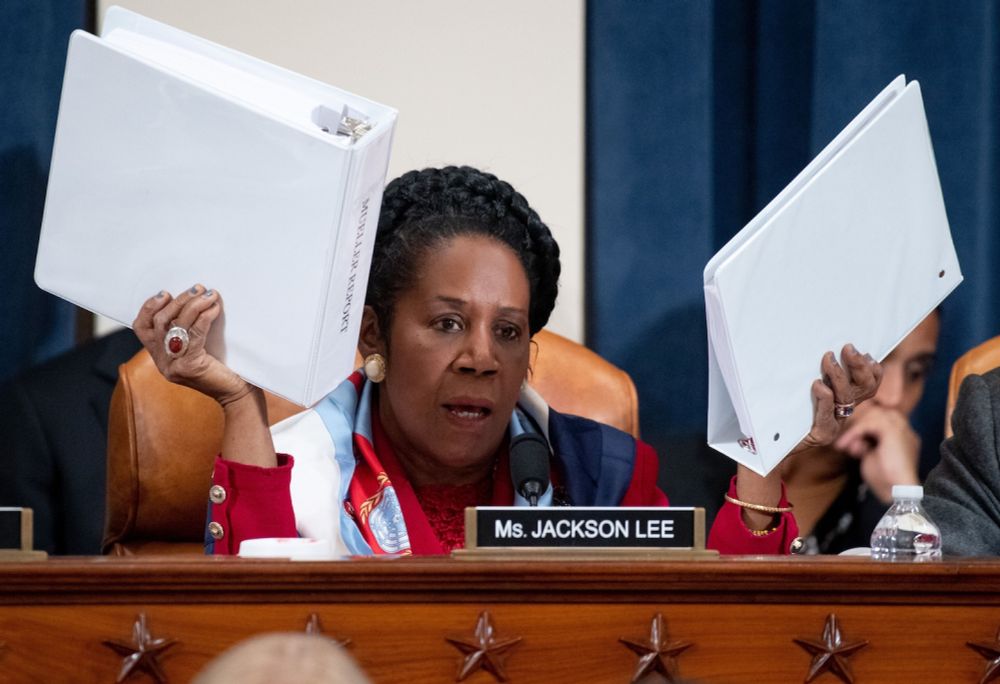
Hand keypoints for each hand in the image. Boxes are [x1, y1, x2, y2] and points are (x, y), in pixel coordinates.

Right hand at [133, 285, 251, 405]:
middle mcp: (163, 363)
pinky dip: (204, 317)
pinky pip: (194, 334)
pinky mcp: (191, 367)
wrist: (237, 395)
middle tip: (197, 288)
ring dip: (193, 305)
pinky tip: (214, 308)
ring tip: (210, 294)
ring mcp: (175, 366)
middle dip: (179, 301)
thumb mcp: (199, 348)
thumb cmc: (223, 368)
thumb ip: (188, 331)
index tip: (166, 293)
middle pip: (160, 323)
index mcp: (160, 357)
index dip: (150, 307)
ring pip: (176, 326)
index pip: (142, 328)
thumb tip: (192, 298)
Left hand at [792, 344, 882, 454]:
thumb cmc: (785, 411)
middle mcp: (843, 413)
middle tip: (848, 348)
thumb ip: (816, 373)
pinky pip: (827, 416)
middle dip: (858, 366)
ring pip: (846, 398)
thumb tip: (822, 348)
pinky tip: (817, 385)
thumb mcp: (803, 388)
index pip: (869, 385)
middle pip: (864, 389)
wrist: (772, 443)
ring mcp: (833, 425)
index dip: (872, 370)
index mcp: (844, 401)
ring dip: (839, 376)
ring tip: (828, 359)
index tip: (864, 352)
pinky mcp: (820, 435)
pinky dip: (824, 398)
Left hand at [835, 405, 919, 503]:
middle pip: (877, 413)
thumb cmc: (884, 480)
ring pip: (873, 415)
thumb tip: (854, 438)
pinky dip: (855, 432)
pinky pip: (870, 423)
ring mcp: (902, 429)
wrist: (896, 493)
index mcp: (901, 436)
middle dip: (858, 426)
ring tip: (845, 446)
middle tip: (845, 442)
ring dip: (855, 430)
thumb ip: (866, 444)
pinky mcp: (894, 431)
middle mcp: (904, 429)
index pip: (881, 418)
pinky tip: (849, 446)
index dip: (862, 426)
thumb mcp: (872, 457)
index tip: (849, 440)